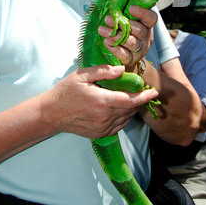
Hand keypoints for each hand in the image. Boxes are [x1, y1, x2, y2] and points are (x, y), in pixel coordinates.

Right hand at [41, 63, 157, 138]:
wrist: (51, 114)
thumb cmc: (66, 91)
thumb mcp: (82, 75)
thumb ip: (103, 71)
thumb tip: (122, 70)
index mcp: (101, 101)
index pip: (130, 101)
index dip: (144, 97)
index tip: (154, 92)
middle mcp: (104, 118)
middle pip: (130, 110)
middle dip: (140, 100)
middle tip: (145, 90)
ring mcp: (102, 128)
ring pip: (126, 119)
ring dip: (132, 109)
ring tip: (134, 98)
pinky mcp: (100, 134)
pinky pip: (118, 126)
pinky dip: (124, 117)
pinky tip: (121, 108)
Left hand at [98, 5, 157, 69]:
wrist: (126, 54)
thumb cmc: (125, 31)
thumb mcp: (126, 18)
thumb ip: (124, 6)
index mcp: (147, 25)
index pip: (151, 18)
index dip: (142, 13)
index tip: (130, 8)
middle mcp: (146, 37)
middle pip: (140, 30)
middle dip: (123, 24)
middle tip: (107, 18)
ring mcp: (140, 49)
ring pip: (131, 42)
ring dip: (115, 35)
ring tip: (102, 30)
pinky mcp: (132, 59)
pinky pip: (125, 55)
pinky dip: (115, 49)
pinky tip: (106, 42)